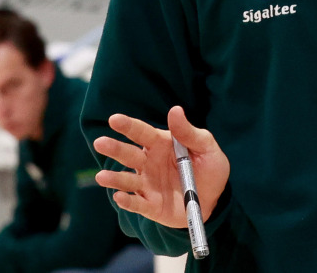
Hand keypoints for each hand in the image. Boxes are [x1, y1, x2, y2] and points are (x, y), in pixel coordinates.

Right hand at [94, 106, 230, 227]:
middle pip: (129, 155)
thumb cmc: (209, 167)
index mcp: (161, 144)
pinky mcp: (151, 206)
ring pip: (127, 180)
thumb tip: (175, 110)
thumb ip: (188, 132)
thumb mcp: (206, 147)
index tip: (114, 119)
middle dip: (115, 149)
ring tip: (102, 177)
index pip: (141, 133)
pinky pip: (137, 204)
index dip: (128, 126)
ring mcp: (148, 185)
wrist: (216, 199)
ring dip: (115, 178)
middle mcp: (149, 163)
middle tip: (100, 143)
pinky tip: (120, 197)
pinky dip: (128, 202)